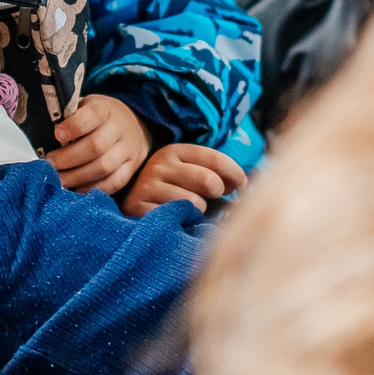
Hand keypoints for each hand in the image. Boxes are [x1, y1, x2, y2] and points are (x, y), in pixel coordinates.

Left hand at [48, 95, 152, 195]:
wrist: (129, 126)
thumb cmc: (96, 119)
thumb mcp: (83, 108)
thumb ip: (68, 119)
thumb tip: (47, 136)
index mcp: (105, 109)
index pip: (94, 114)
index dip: (75, 126)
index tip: (57, 134)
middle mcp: (120, 128)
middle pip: (96, 146)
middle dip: (69, 158)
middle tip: (51, 163)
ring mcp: (128, 149)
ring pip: (104, 167)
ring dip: (78, 176)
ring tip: (60, 179)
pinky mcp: (131, 168)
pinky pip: (114, 182)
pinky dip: (94, 188)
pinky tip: (78, 189)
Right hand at [123, 144, 245, 218]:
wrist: (129, 205)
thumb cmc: (169, 191)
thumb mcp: (188, 174)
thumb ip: (214, 173)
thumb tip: (244, 183)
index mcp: (174, 152)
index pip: (214, 158)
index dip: (235, 173)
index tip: (242, 185)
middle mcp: (159, 164)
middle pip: (208, 180)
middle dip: (218, 192)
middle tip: (214, 197)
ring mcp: (147, 185)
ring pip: (194, 202)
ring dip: (199, 211)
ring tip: (189, 210)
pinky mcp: (139, 207)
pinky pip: (176, 218)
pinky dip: (182, 222)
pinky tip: (176, 220)